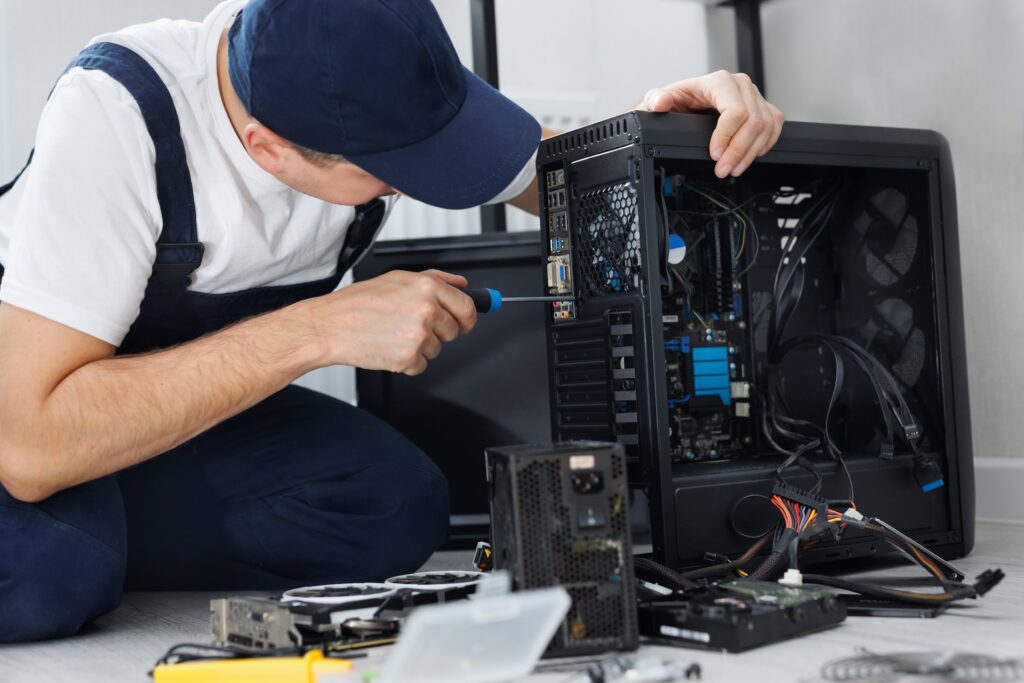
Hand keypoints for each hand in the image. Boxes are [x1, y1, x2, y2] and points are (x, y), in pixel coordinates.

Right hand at [304, 269, 476, 375]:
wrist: (329, 326)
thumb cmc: (357, 303)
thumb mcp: (398, 279)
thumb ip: (435, 279)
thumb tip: (461, 284)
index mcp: (427, 288)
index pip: (466, 306)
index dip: (468, 318)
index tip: (465, 323)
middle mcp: (426, 310)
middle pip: (453, 330)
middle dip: (437, 331)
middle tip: (410, 326)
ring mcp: (419, 336)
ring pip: (436, 349)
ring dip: (419, 346)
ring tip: (392, 333)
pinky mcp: (408, 358)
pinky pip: (421, 365)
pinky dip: (407, 361)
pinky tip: (388, 347)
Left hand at [637, 71, 783, 178]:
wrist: (687, 102)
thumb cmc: (678, 100)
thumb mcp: (660, 98)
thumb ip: (657, 99)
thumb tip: (660, 102)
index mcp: (719, 81)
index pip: (735, 110)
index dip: (727, 136)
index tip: (715, 155)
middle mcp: (740, 85)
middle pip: (753, 122)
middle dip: (738, 151)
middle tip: (723, 170)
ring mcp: (754, 96)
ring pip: (765, 126)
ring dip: (751, 153)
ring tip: (734, 169)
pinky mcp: (762, 107)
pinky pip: (774, 125)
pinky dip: (765, 143)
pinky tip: (752, 156)